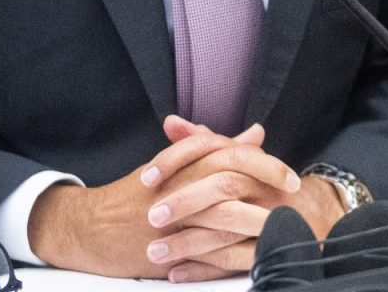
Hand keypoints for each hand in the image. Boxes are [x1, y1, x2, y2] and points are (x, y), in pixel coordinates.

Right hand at [26, 120, 277, 278]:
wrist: (93, 227)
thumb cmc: (138, 193)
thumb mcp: (177, 164)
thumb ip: (218, 149)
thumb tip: (255, 134)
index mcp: (184, 163)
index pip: (231, 154)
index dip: (265, 163)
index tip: (290, 176)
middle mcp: (180, 185)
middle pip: (232, 177)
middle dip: (267, 184)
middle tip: (294, 194)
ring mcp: (174, 216)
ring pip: (223, 213)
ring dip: (256, 219)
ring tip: (282, 226)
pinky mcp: (168, 244)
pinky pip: (206, 247)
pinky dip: (232, 250)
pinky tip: (254, 253)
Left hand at [140, 116, 348, 281]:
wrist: (311, 217)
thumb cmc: (262, 187)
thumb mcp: (237, 161)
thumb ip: (204, 142)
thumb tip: (171, 122)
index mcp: (250, 161)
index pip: (213, 149)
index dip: (177, 160)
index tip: (146, 176)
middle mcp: (262, 185)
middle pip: (222, 186)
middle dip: (183, 202)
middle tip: (151, 216)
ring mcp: (268, 218)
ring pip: (225, 228)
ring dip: (186, 242)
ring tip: (153, 253)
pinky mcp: (268, 249)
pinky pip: (233, 261)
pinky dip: (202, 269)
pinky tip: (176, 273)